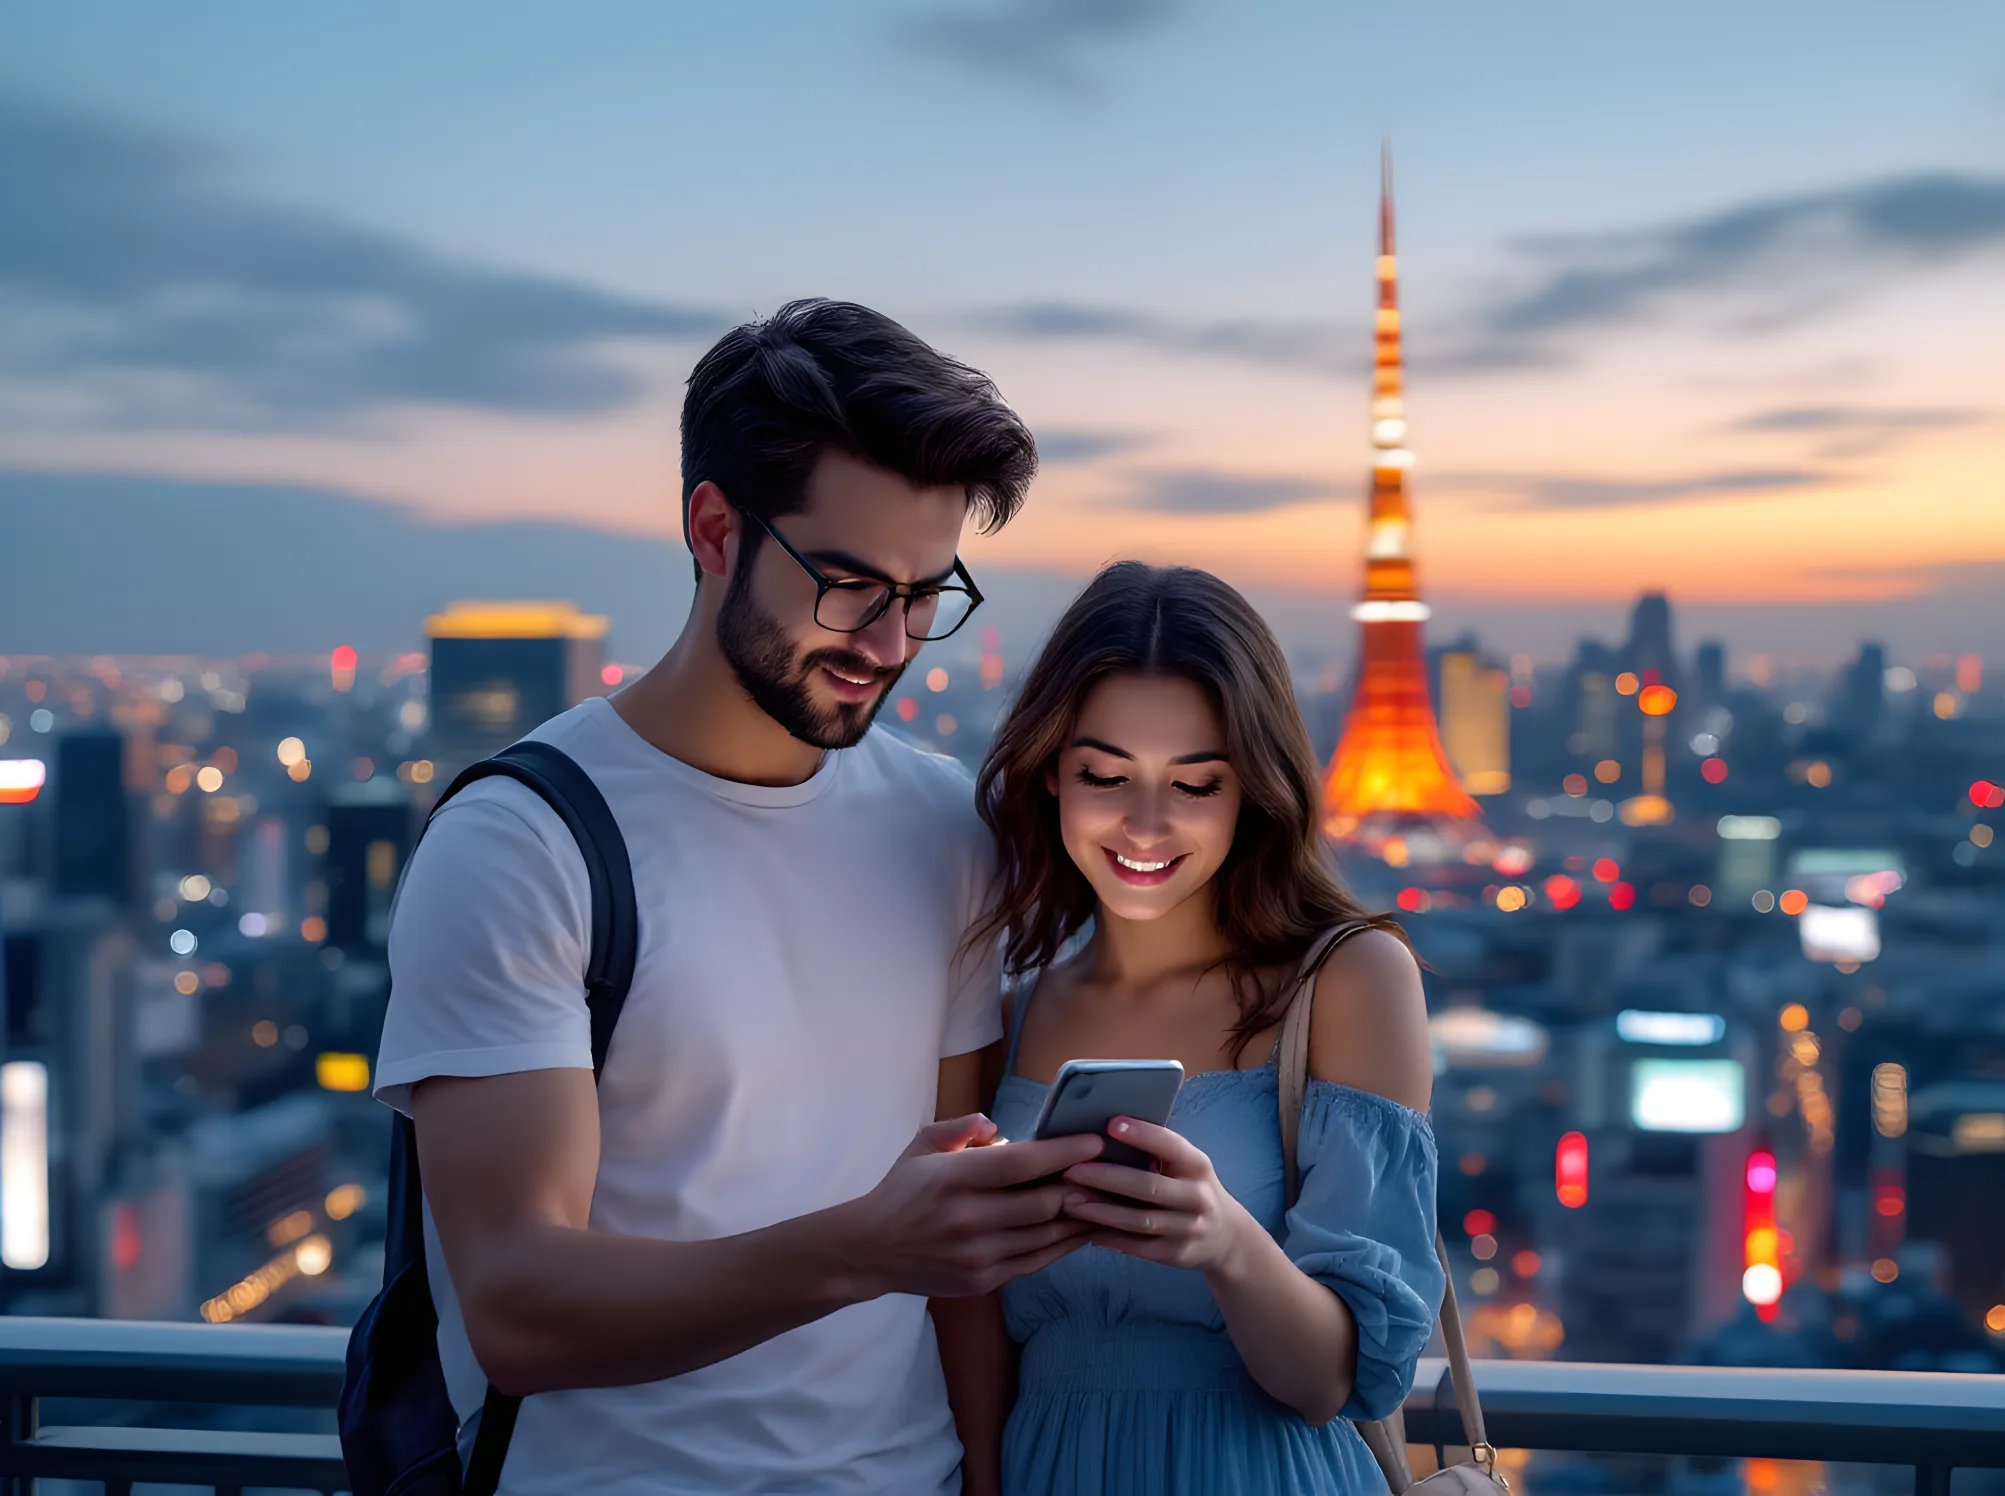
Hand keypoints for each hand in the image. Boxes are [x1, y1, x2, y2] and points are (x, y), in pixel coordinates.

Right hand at [838, 1115, 1104, 1298]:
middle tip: (1107, 1169)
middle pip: (1043, 1203)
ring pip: (1047, 1236)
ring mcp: (977, 1256)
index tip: (1094, 1142)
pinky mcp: (983, 1281)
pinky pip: (1036, 1261)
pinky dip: (1063, 1244)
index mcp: (953, 1178)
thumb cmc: (903, 1190)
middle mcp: (968, 1219)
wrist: (872, 1250)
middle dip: (1081, 1185)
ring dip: (1081, 1217)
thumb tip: (997, 1125)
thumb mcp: (922, 1145)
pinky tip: (1081, 1229)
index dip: (1064, 1152)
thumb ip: (962, 1128)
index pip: (1021, 1164)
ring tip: (1107, 1198)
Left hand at [1059, 1117, 1256, 1277]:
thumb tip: (1106, 1132)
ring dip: (1100, 1211)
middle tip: (1071, 1170)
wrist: (1226, 1238)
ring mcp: (1188, 1228)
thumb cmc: (1192, 1189)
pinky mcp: (1176, 1254)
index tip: (1110, 1124)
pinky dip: (1109, 1237)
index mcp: (1198, 1165)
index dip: (1142, 1135)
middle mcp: (1197, 1196)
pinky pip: (1137, 1246)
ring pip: (1138, 1220)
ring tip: (1069, 1202)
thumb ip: (1158, 1152)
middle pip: (1148, 1186)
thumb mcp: (1188, 1166)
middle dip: (1106, 1177)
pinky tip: (1085, 1229)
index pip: (1170, 1146)